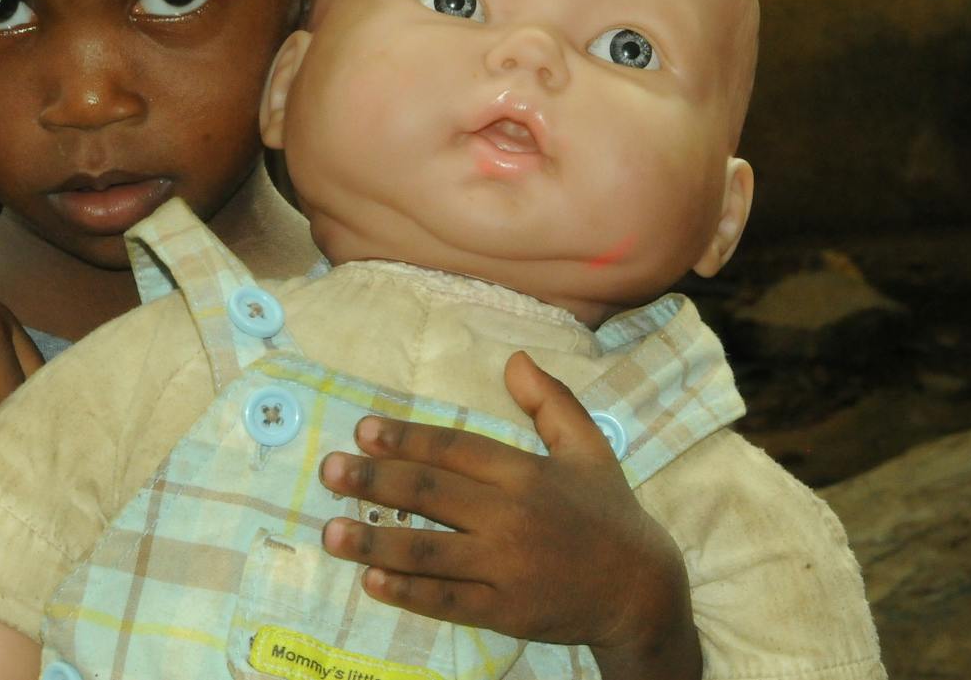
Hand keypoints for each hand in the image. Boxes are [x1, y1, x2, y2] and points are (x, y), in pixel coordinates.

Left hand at [318, 352, 697, 675]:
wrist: (641, 592)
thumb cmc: (609, 514)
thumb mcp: (589, 448)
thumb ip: (551, 402)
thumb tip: (514, 359)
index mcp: (526, 474)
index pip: (454, 450)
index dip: (406, 439)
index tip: (364, 431)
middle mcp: (512, 518)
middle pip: (431, 495)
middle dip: (374, 482)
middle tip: (330, 472)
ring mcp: (507, 569)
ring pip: (429, 551)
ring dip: (375, 542)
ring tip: (331, 531)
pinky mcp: (506, 612)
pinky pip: (448, 600)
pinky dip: (408, 593)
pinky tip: (371, 583)